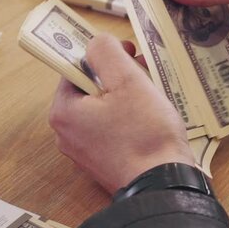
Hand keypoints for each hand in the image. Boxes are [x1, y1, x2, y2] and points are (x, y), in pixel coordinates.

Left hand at [49, 34, 193, 192]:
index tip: (129, 53)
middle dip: (118, 75)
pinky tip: (150, 117)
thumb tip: (97, 43)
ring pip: (103, 108)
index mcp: (63, 112)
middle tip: (144, 71)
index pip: (76, 68)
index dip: (104, 55)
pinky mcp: (104, 162)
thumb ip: (106, 52)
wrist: (165, 184)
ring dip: (126, 95)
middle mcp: (67, 134)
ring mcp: (85, 151)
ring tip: (152, 93)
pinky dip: (129, 118)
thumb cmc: (145, 133)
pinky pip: (112, 129)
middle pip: (90, 88)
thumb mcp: (127, 80)